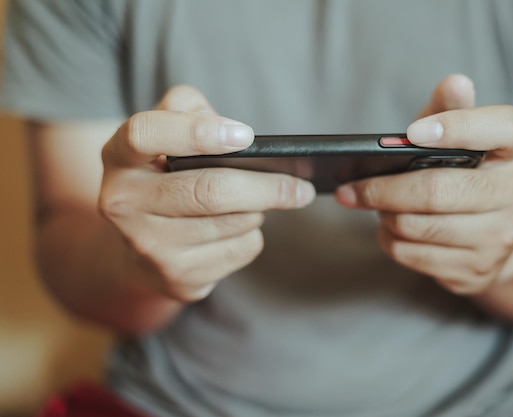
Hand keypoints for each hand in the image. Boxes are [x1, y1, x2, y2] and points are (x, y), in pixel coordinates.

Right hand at [99, 86, 315, 301]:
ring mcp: (148, 247)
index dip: (196, 132)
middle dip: (265, 187)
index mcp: (118, 156)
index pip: (145, 134)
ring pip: (232, 223)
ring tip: (259, 201)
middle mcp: (123, 203)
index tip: (246, 136)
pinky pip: (240, 250)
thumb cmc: (165, 174)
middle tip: (300, 186)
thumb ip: (189, 110)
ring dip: (259, 210)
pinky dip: (252, 235)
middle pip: (208, 191)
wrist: (142, 245)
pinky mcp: (177, 278)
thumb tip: (238, 135)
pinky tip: (239, 228)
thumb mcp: (166, 132)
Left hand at [336, 75, 512, 294]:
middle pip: (438, 191)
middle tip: (350, 187)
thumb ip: (451, 109)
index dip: (457, 127)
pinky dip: (390, 241)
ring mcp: (501, 238)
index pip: (501, 128)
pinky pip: (415, 256)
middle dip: (384, 189)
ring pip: (420, 227)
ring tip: (371, 204)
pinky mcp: (477, 270)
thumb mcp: (464, 137)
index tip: (413, 133)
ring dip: (384, 216)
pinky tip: (389, 229)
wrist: (501, 237)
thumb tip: (454, 83)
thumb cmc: (472, 174)